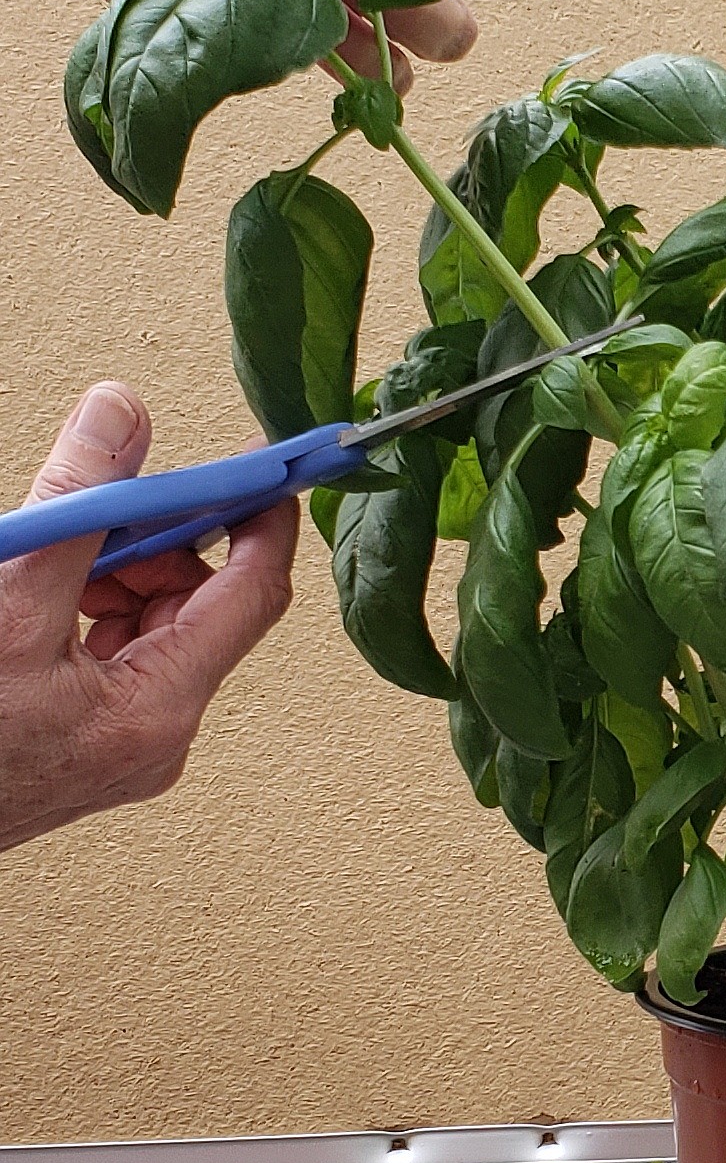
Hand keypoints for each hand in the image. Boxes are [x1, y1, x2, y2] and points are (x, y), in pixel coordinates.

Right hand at [0, 383, 297, 852]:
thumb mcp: (7, 603)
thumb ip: (74, 505)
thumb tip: (121, 416)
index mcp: (157, 710)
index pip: (253, 593)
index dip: (261, 516)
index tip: (262, 463)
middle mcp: (155, 736)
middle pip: (200, 606)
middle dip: (157, 541)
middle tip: (102, 504)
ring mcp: (123, 746)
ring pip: (153, 625)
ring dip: (114, 571)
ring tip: (49, 556)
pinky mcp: (89, 744)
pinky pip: (115, 653)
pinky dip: (88, 607)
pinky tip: (39, 594)